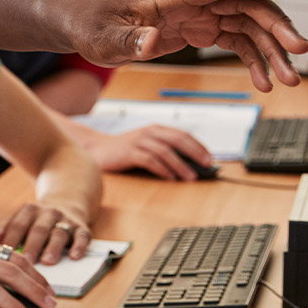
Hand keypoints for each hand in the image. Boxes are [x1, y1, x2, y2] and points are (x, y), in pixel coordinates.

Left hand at [0, 202, 91, 264]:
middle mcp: (47, 212)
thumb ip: (4, 228)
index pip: (17, 225)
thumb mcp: (20, 219)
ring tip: (47, 262)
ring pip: (59, 233)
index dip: (10, 240)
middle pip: (38, 229)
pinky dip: (79, 246)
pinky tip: (74, 256)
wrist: (66, 203)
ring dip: (53, 248)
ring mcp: (65, 219)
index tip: (3, 256)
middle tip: (26, 261)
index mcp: (29, 210)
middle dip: (31, 245)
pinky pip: (82, 236)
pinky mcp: (82, 228)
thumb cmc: (35, 221)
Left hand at [69, 0, 307, 90]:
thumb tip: (151, 42)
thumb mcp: (102, 38)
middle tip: (300, 52)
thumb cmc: (89, 23)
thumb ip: (128, 41)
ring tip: (289, 79)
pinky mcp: (196, 29)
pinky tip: (263, 82)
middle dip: (275, 26)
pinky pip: (234, 41)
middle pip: (244, 4)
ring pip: (246, 24)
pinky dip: (252, 59)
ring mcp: (196, 13)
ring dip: (270, 49)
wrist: (81, 21)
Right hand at [78, 124, 212, 179]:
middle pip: (177, 140)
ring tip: (191, 177)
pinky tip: (170, 178)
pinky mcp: (129, 153)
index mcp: (156, 129)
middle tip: (206, 165)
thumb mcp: (147, 146)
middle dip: (195, 152)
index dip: (198, 145)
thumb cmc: (126, 151)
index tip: (210, 158)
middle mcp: (149, 132)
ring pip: (165, 151)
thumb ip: (165, 151)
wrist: (97, 149)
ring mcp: (138, 142)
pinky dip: (162, 169)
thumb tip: (191, 166)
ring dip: (180, 165)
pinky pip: (149, 160)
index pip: (182, 134)